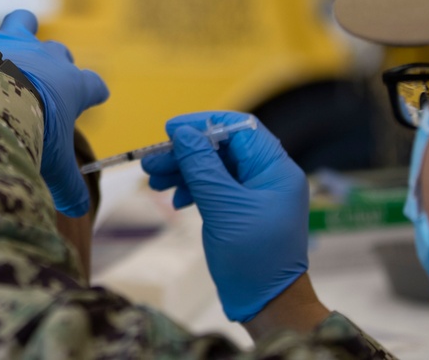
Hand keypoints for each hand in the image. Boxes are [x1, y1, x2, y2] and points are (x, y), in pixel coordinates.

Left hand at [0, 0, 108, 216]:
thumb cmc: (28, 138)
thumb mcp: (52, 167)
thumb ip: (67, 187)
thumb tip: (78, 213)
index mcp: (71, 87)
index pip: (93, 85)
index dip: (95, 92)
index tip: (97, 96)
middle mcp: (45, 57)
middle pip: (58, 54)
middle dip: (56, 63)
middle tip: (46, 82)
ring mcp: (11, 40)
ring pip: (24, 22)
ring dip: (22, 26)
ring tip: (19, 27)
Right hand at [140, 111, 308, 321]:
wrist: (267, 304)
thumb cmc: (252, 256)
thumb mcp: (222, 207)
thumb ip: (202, 167)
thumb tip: (183, 133)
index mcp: (275, 169)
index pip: (240, 128)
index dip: (204, 125)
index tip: (171, 130)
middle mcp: (268, 176)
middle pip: (222, 148)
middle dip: (187, 153)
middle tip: (152, 162)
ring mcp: (256, 194)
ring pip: (215, 168)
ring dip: (184, 171)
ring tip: (155, 180)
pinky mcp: (243, 210)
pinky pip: (215, 187)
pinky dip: (193, 188)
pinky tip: (176, 200)